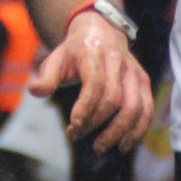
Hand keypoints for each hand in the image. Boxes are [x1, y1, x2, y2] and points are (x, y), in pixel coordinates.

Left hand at [29, 7, 153, 152]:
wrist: (101, 32)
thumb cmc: (75, 53)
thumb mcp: (56, 59)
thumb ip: (46, 77)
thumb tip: (34, 91)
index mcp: (94, 54)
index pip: (95, 83)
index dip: (86, 107)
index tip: (73, 126)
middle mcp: (118, 61)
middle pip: (113, 98)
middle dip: (95, 122)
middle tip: (76, 136)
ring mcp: (133, 71)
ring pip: (134, 107)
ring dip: (118, 132)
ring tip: (99, 148)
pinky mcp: (143, 81)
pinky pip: (146, 109)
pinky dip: (137, 130)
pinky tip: (123, 145)